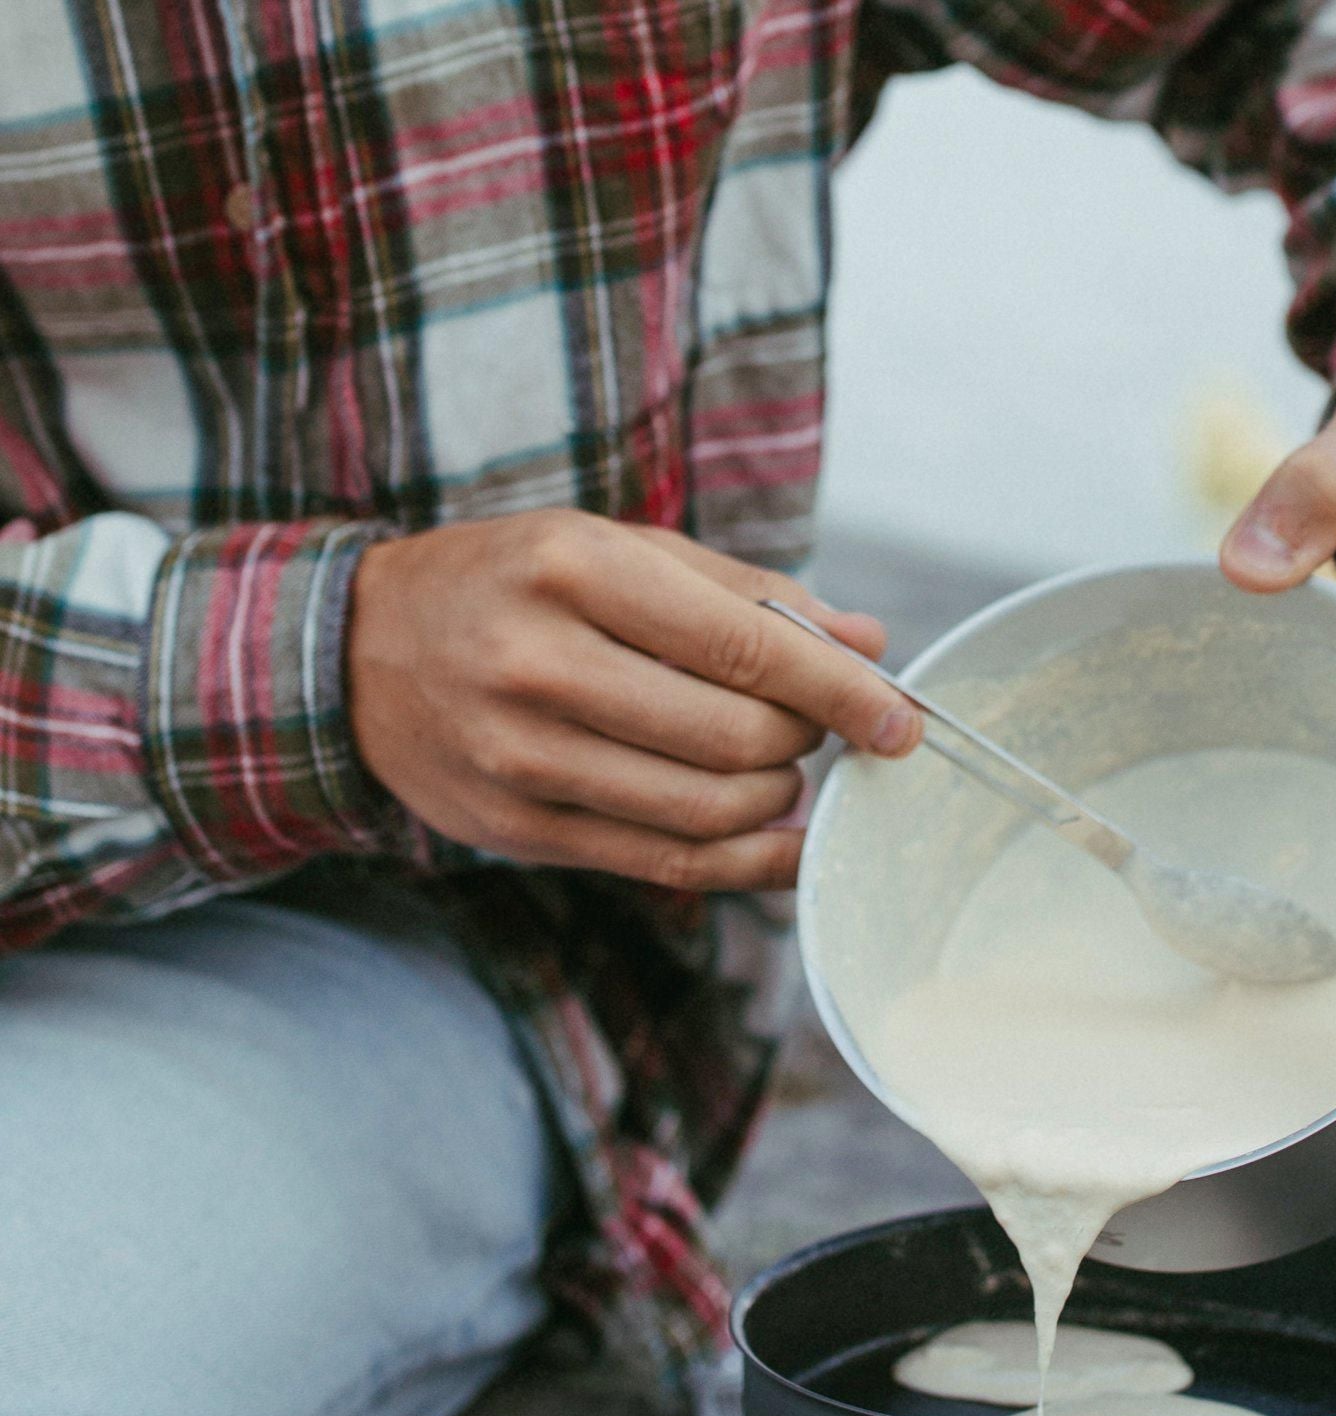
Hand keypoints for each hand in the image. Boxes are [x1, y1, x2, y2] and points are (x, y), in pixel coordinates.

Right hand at [347, 512, 919, 891]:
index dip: (840, 691)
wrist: (355, 655)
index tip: (900, 717)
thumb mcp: (614, 551)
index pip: (744, 645)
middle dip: (802, 742)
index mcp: (574, 570)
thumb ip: (743, 593)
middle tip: (806, 725)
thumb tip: (866, 641)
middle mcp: (540, 665)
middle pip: (735, 738)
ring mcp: (522, 757)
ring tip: (774, 769)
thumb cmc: (510, 585)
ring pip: (707, 810)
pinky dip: (745, 860)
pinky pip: (665, 863)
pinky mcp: (520, 830)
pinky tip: (778, 840)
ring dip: (776, 800)